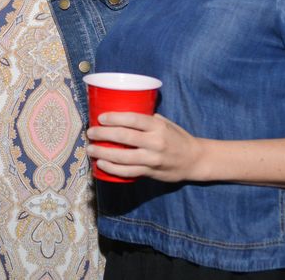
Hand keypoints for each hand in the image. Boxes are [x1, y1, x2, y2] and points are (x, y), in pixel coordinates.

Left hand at [86, 112, 204, 182]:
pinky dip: (113, 169)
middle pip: (124, 137)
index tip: (101, 117)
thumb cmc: (177, 137)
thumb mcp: (165, 123)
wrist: (194, 160)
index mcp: (158, 126)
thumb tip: (123, 112)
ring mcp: (152, 158)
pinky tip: (102, 164)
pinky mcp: (150, 172)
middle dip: (103, 134)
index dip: (115, 118)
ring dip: (103, 153)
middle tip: (90, 132)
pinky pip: (128, 172)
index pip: (133, 119)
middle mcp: (155, 142)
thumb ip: (147, 119)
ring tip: (91, 149)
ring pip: (123, 157)